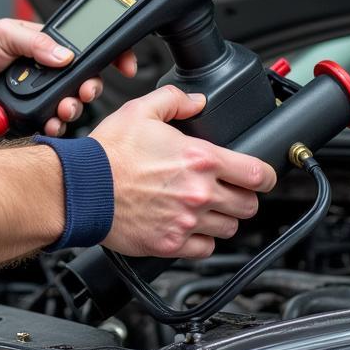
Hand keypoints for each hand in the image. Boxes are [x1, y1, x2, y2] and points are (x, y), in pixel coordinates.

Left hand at [0, 18, 137, 133]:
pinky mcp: (27, 118)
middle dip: (90, 88)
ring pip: (70, 107)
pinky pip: (50, 126)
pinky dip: (54, 127)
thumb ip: (36, 41)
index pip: (85, 49)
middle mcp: (46, 73)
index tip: (124, 64)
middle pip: (83, 82)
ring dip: (72, 110)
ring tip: (63, 108)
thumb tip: (66, 53)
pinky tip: (49, 123)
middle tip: (85, 90)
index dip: (108, 56)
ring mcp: (37, 96)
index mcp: (45, 47)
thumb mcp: (5, 33)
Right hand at [91, 86, 275, 258]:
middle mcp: (199, 192)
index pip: (257, 174)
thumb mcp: (140, 110)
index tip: (261, 176)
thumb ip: (175, 100)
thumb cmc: (109, 152)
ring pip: (229, 229)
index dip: (266, 175)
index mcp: (199, 158)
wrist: (83, 187)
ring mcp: (187, 221)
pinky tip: (189, 225)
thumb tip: (197, 101)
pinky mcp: (171, 244)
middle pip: (248, 205)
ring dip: (222, 218)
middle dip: (243, 197)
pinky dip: (202, 240)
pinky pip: (205, 249)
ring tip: (205, 207)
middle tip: (228, 190)